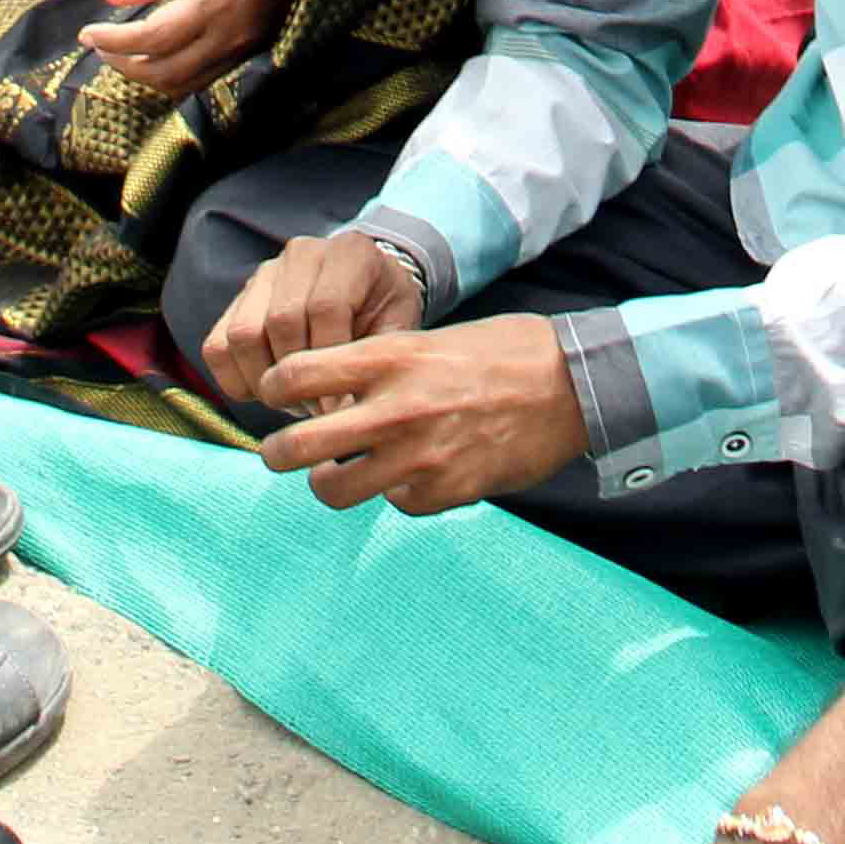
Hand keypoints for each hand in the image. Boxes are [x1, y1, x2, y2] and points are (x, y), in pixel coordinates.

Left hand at [79, 0, 317, 90]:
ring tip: (124, 54)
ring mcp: (245, 49)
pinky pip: (207, 81)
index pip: (151, 39)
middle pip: (165, 73)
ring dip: (148, 78)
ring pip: (186, 86)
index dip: (112, 42)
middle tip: (100, 46)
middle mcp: (230, 36)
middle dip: (124, 64)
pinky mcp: (254, 52)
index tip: (86, 33)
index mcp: (213, 5)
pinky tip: (160, 60)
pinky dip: (176, 79)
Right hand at [199, 227, 428, 407]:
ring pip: (243, 334)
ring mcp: (265, 274)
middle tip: (318, 414)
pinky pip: (217, 346)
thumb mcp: (398, 328)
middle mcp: (303, 254)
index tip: (341, 408)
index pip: (325, 307)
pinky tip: (267, 393)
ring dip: (265, 382)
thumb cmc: (385, 314)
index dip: (329, 363)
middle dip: (298, 379)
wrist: (369, 291)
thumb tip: (344, 416)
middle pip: (281, 321)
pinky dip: (235, 381)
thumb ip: (376, 360)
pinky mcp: (239, 300)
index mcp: (350, 252)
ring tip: (295, 403)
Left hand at [253, 311, 591, 510]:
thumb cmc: (503, 353)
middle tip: (281, 453)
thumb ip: (381, 366)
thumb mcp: (433, 339)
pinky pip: (394, 504)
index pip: (293, 376)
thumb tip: (334, 394)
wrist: (572, 387)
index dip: (272, 388)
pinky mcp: (444, 492)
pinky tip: (414, 474)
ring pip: (332, 490)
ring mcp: (418, 457)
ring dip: (329, 483)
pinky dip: (397, 493)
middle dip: (277, 454)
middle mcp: (395, 409)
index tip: (275, 395)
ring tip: (339, 474)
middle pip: (293, 448)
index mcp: (389, 358)